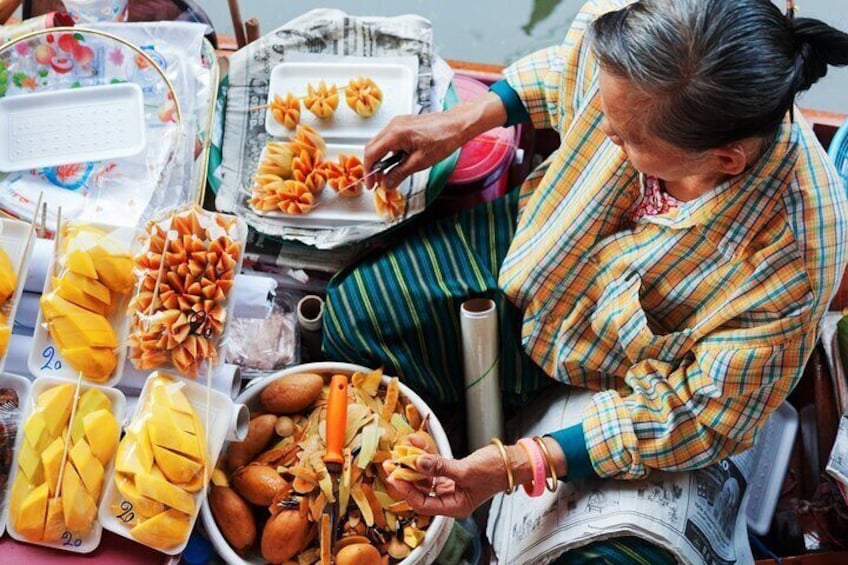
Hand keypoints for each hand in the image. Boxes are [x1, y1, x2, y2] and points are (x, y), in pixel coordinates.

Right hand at [364, 92, 507, 188]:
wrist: (457, 125)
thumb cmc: (443, 139)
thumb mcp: (420, 162)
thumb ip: (399, 173)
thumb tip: (387, 184)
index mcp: (395, 134)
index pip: (371, 154)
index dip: (369, 171)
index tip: (371, 184)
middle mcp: (393, 125)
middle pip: (372, 147)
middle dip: (373, 166)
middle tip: (378, 182)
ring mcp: (398, 123)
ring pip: (380, 143)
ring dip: (381, 159)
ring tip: (389, 174)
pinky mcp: (403, 124)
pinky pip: (389, 139)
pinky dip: (388, 151)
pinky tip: (397, 162)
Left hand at [385, 443, 526, 517]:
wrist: (514, 460)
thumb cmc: (497, 470)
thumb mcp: (467, 470)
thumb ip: (440, 467)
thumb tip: (418, 463)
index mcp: (454, 506)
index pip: (422, 504)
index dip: (406, 490)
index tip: (394, 476)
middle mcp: (450, 497)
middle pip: (420, 489)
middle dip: (406, 474)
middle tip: (392, 461)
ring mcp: (450, 484)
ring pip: (425, 475)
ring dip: (413, 461)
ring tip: (402, 449)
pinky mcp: (451, 471)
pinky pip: (433, 464)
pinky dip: (425, 454)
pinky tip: (417, 443)